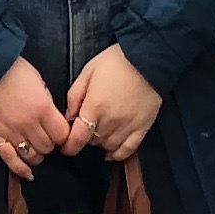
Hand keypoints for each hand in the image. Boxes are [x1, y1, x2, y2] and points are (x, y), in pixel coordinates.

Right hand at [0, 60, 67, 179]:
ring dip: (37, 155)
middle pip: (48, 147)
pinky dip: (20, 169)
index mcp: (43, 108)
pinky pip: (10, 159)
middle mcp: (28, 124)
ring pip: (32, 156)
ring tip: (36, 150)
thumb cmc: (12, 71)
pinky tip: (28, 174)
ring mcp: (11, 132)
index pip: (62, 135)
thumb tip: (54, 119)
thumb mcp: (39, 82)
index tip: (60, 134)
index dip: (63, 136)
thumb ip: (47, 103)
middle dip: (50, 144)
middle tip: (47, 139)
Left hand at [65, 45, 162, 161]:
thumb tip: (69, 117)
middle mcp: (110, 120)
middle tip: (87, 127)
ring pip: (108, 146)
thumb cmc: (116, 62)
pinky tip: (111, 152)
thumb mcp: (88, 72)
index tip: (66, 147)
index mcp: (95, 106)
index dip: (69, 146)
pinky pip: (128, 149)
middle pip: (92, 142)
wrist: (148, 59)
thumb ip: (75, 96)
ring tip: (100, 133)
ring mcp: (128, 126)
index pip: (78, 137)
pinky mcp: (142, 127)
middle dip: (86, 137)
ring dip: (101, 143)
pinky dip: (118, 154)